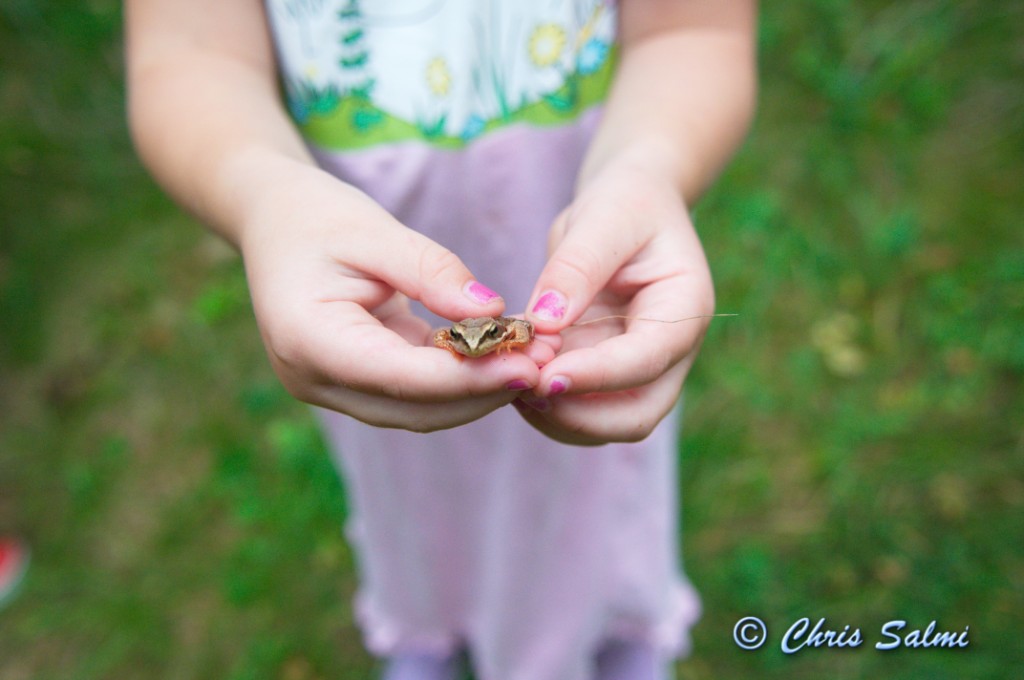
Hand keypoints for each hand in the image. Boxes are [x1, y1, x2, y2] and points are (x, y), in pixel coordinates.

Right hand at [240, 163, 547, 430]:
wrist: (272, 219)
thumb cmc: (316, 215)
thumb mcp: (375, 230)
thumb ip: (433, 273)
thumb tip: (495, 313)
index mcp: (308, 339)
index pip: (401, 377)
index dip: (469, 379)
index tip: (529, 364)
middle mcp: (313, 377)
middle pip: (415, 408)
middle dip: (483, 392)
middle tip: (545, 364)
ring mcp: (330, 386)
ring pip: (418, 410)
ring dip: (477, 392)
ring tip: (533, 361)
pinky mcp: (352, 382)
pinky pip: (413, 394)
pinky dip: (458, 380)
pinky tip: (501, 357)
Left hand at [516, 155, 714, 444]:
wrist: (628, 207)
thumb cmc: (625, 203)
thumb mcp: (605, 218)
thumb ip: (576, 268)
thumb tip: (544, 322)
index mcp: (684, 309)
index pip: (646, 360)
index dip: (596, 376)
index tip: (544, 378)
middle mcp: (669, 352)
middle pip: (636, 416)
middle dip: (578, 416)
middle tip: (520, 388)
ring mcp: (637, 369)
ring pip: (604, 423)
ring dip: (555, 414)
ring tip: (509, 378)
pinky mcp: (604, 372)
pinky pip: (578, 406)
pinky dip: (544, 401)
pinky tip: (511, 372)